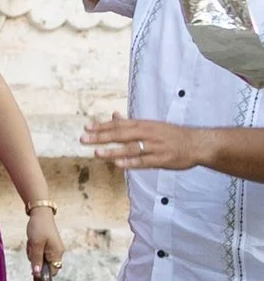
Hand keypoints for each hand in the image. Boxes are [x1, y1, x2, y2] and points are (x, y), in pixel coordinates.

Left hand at [24, 194, 65, 271]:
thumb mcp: (35, 244)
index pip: (52, 272)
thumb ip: (36, 260)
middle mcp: (57, 252)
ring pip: (40, 258)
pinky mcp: (48, 244)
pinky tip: (32, 240)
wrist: (40, 212)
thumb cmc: (39, 227)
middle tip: (32, 248)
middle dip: (35, 259)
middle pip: (45, 265)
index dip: (42, 272)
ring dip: (33, 252)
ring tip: (32, 242)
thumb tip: (37, 274)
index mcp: (57, 253)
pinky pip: (39, 252)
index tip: (33, 266)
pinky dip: (34, 248)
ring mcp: (53, 248)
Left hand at [86, 114, 203, 173]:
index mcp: (144, 124)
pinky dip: (131, 163)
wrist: (196, 143)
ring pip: (131, 148)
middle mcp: (148, 134)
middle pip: (121, 134)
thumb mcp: (151, 125)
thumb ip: (131, 123)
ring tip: (97, 153)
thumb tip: (113, 115)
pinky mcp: (161, 160)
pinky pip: (144, 161)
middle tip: (83, 139)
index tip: (87, 127)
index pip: (119, 124)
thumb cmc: (171, 134)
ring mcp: (155, 147)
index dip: (102, 126)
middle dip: (101, 137)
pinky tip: (118, 165)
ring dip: (113, 151)